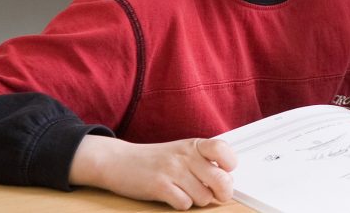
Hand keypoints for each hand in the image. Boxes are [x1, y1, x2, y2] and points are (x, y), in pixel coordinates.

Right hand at [70, 135, 236, 209]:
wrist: (119, 161)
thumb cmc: (155, 159)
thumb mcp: (182, 152)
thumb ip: (204, 161)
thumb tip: (227, 179)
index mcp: (194, 145)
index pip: (223, 150)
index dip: (229, 165)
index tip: (225, 171)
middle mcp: (185, 155)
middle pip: (221, 179)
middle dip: (223, 192)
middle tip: (218, 195)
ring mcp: (172, 170)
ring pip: (204, 197)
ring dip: (198, 200)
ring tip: (187, 193)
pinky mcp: (159, 186)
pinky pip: (184, 204)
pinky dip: (181, 205)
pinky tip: (173, 197)